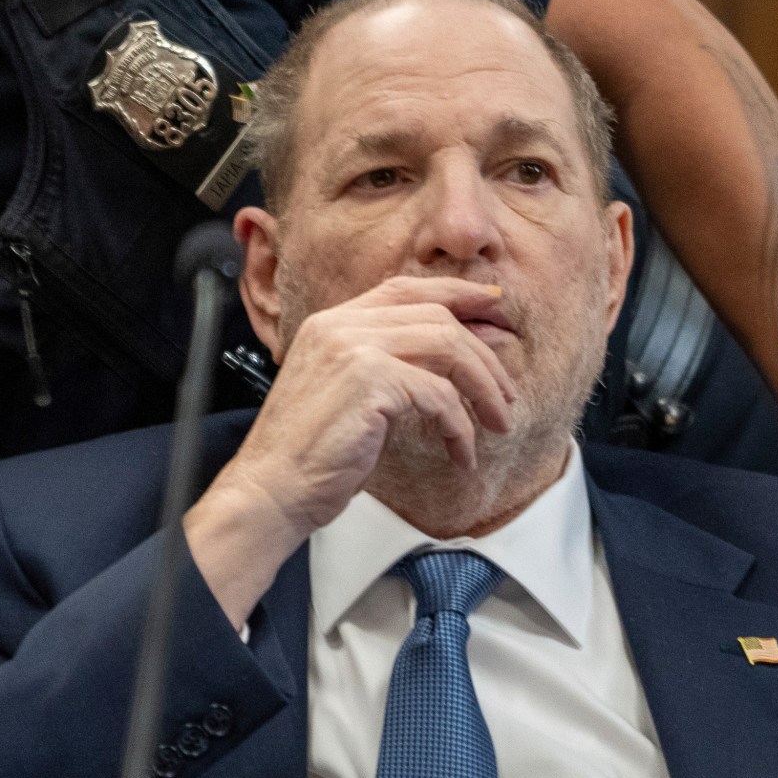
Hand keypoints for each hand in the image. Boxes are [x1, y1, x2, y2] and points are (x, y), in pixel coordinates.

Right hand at [184, 276, 515, 624]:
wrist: (271, 490)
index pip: (406, 288)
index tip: (493, 307)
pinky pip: (438, 394)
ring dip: (483, 388)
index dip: (457, 293)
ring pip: (447, 347)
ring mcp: (352, 349)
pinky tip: (462, 453)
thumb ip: (390, 366)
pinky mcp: (368, 381)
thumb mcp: (350, 396)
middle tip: (506, 392)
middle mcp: (340, 326)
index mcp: (332, 322)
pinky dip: (460, 427)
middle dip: (484, 355)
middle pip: (437, 316)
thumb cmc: (308, 455)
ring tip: (497, 421)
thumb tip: (454, 358)